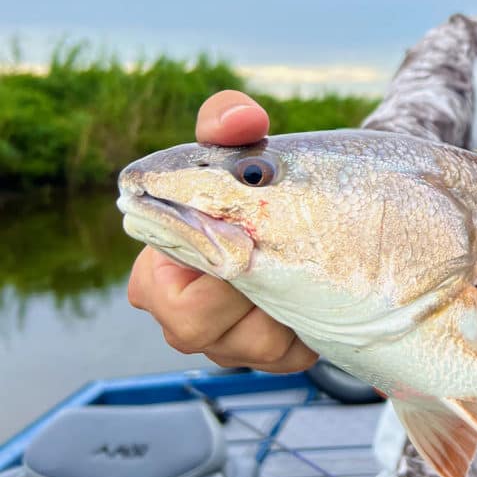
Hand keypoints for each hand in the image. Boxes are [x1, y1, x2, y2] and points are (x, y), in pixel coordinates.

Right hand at [126, 90, 317, 372]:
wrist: (319, 207)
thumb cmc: (262, 178)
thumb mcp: (241, 146)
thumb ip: (229, 121)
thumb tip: (242, 118)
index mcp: (158, 270)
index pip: (157, 291)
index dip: (204, 266)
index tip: (245, 238)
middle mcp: (183, 316)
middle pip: (198, 329)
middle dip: (247, 290)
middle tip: (283, 252)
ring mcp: (228, 344)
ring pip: (254, 347)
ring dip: (287, 305)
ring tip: (306, 267)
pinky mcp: (273, 358)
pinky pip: (292, 358)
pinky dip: (311, 327)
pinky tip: (319, 295)